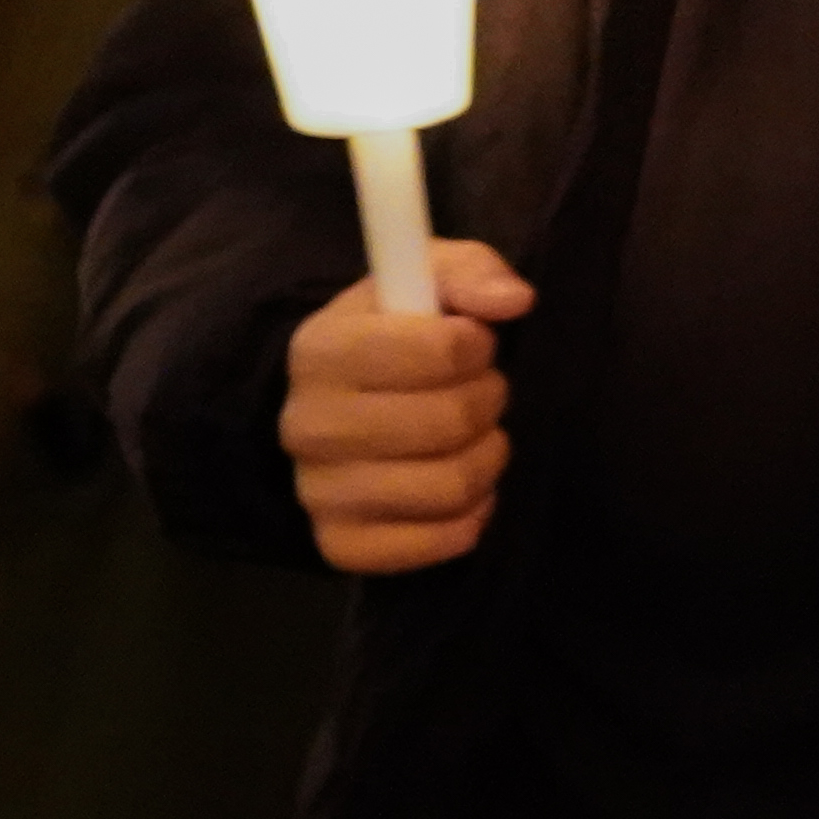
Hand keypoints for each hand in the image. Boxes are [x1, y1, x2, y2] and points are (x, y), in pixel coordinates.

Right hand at [283, 245, 529, 573]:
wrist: (339, 410)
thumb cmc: (391, 336)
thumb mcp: (425, 280)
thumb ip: (470, 272)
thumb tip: (513, 300)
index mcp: (319, 348)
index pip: (439, 350)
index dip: (477, 345)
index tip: (474, 344)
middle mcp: (305, 424)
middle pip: (448, 422)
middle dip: (488, 401)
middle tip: (483, 391)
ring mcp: (317, 492)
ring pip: (449, 486)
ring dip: (487, 458)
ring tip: (478, 436)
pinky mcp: (339, 544)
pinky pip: (434, 545)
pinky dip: (470, 517)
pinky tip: (465, 489)